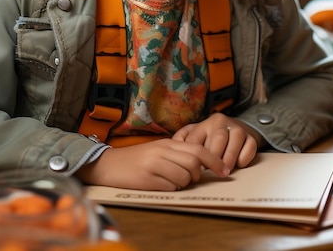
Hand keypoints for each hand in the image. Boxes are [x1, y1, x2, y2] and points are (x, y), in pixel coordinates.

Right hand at [76, 138, 229, 190]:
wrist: (108, 165)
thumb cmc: (135, 160)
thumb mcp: (157, 150)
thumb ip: (177, 154)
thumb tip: (201, 164)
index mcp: (167, 143)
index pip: (198, 148)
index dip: (214, 160)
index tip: (224, 171)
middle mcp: (162, 151)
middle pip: (194, 162)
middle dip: (199, 174)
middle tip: (193, 179)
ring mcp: (154, 165)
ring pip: (184, 176)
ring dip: (184, 183)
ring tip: (173, 181)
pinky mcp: (147, 179)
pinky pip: (170, 187)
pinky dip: (171, 189)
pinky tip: (162, 185)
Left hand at [171, 113, 262, 171]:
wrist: (239, 128)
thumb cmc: (213, 136)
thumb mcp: (196, 134)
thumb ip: (183, 139)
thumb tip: (172, 147)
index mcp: (205, 123)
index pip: (197, 139)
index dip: (194, 156)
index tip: (194, 169)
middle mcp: (221, 123)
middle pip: (218, 138)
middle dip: (214, 158)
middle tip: (210, 172)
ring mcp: (238, 129)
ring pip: (234, 140)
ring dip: (229, 158)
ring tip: (224, 171)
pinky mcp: (251, 137)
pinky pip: (250, 146)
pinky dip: (244, 158)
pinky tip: (238, 165)